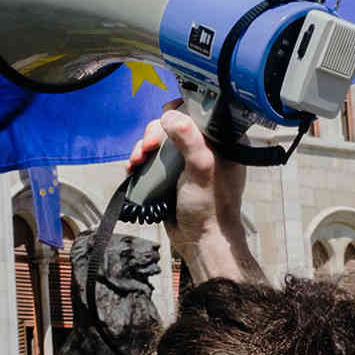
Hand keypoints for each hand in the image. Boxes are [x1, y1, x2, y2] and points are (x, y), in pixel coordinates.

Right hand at [127, 106, 253, 282]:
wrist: (200, 242)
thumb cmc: (210, 208)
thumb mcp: (202, 169)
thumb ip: (190, 140)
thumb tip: (169, 116)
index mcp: (221, 142)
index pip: (198, 112)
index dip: (179, 112)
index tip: (165, 120)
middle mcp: (205, 147)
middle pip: (173, 125)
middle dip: (154, 133)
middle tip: (147, 147)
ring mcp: (185, 161)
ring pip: (158, 141)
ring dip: (143, 147)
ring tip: (136, 160)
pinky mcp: (170, 174)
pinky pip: (151, 158)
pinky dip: (139, 160)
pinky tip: (132, 168)